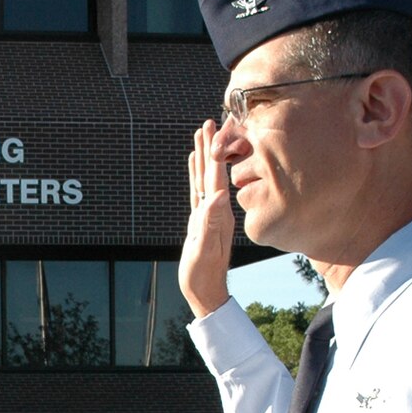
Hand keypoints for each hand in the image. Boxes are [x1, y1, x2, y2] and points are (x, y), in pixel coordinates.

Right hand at [180, 117, 233, 317]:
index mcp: (218, 213)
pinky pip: (197, 190)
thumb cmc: (203, 274)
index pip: (217, 176)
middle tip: (210, 122)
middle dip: (211, 146)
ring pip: (204, 178)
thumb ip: (210, 223)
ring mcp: (208, 213)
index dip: (215, 152)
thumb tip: (216, 196)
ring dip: (203, 156)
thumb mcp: (204, 249)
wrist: (205, 290)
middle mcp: (216, 209)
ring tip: (200, 135)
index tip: (215, 129)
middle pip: (212, 171)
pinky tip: (193, 164)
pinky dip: (195, 175)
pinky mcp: (200, 219)